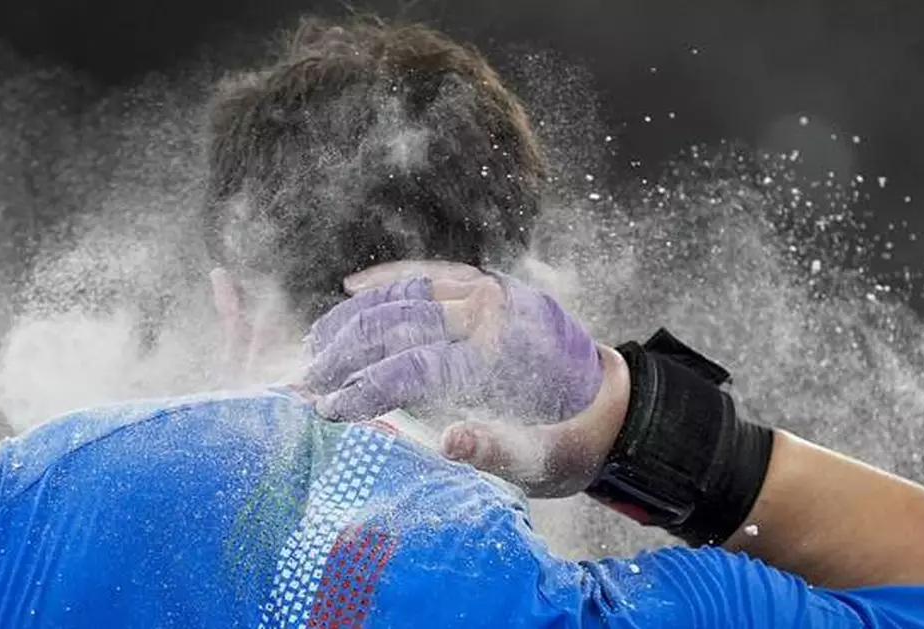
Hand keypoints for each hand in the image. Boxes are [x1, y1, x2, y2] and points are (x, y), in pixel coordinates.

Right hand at [303, 261, 629, 495]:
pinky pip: (430, 274)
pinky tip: (352, 287)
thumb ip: (495, 449)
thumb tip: (448, 441)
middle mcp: (494, 312)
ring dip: (355, 318)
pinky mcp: (488, 285)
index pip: (413, 367)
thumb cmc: (571, 440)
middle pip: (399, 325)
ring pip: (406, 295)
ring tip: (316, 344)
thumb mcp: (542, 460)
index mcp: (503, 355)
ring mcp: (490, 291)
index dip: (364, 389)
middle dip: (346, 354)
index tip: (329, 409)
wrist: (614, 402)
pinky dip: (389, 279)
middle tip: (309, 381)